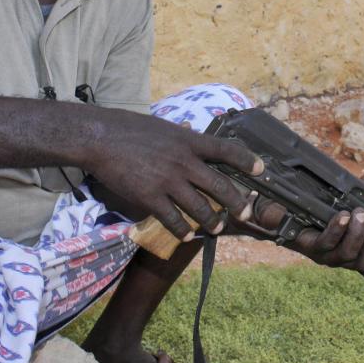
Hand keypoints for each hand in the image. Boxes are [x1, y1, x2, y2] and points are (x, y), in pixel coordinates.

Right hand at [85, 109, 262, 240]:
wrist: (101, 138)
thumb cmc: (131, 129)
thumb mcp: (164, 127)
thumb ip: (182, 138)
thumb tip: (193, 136)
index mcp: (189, 141)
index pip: (226, 150)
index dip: (247, 160)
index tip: (261, 169)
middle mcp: (184, 162)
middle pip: (220, 186)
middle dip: (237, 203)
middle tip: (246, 214)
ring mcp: (168, 181)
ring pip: (200, 208)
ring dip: (212, 221)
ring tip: (217, 228)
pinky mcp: (151, 197)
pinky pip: (173, 219)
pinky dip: (182, 230)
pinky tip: (187, 235)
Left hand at [248, 170, 363, 279]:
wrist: (280, 210)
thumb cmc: (315, 208)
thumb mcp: (344, 199)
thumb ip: (361, 190)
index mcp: (352, 252)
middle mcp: (339, 259)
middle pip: (363, 264)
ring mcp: (324, 255)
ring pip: (346, 255)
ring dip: (356, 235)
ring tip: (358, 214)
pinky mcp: (308, 246)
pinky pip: (325, 243)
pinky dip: (336, 230)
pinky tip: (341, 216)